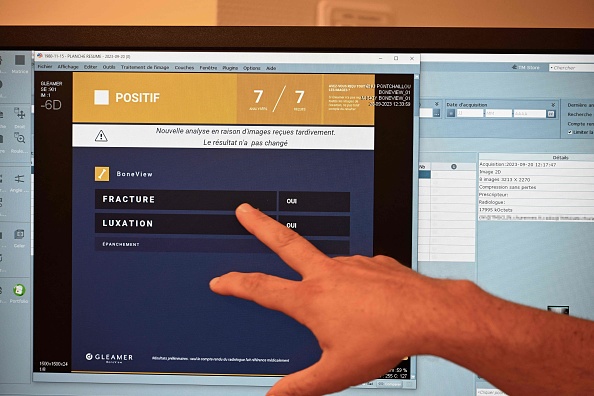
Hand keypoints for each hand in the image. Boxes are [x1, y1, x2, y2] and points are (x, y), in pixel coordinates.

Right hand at [210, 203, 459, 395]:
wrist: (428, 315)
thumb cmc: (384, 340)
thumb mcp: (336, 372)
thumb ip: (301, 386)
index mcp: (311, 300)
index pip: (262, 289)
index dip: (236, 284)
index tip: (220, 280)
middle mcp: (327, 275)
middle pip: (285, 243)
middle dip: (259, 225)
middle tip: (244, 210)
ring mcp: (351, 264)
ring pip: (325, 262)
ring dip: (318, 269)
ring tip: (336, 297)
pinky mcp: (374, 263)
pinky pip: (356, 270)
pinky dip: (354, 280)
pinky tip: (365, 296)